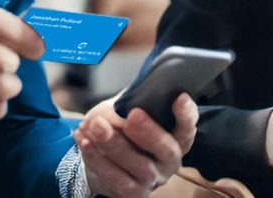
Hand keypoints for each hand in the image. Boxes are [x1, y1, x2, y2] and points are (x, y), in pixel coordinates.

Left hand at [75, 93, 197, 196]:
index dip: (186, 115)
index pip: (187, 127)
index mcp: (175, 138)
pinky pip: (115, 178)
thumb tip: (137, 85)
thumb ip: (134, 99)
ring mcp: (152, 179)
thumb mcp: (128, 109)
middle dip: (148, 132)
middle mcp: (169, 161)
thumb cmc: (120, 129)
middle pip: (166, 149)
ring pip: (138, 165)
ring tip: (95, 125)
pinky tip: (84, 140)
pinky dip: (97, 158)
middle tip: (132, 116)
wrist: (102, 160)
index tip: (179, 97)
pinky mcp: (132, 193)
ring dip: (114, 144)